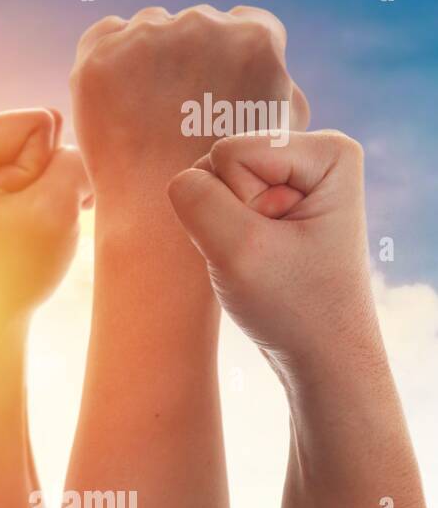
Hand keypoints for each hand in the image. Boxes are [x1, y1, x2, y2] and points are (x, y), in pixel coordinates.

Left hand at [0, 108, 90, 317]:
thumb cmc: (9, 272)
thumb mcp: (53, 207)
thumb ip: (75, 158)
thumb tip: (81, 143)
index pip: (37, 122)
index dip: (43, 169)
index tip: (18, 212)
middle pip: (40, 134)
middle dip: (46, 178)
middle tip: (26, 223)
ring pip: (45, 155)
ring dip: (51, 191)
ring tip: (28, 229)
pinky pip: (38, 172)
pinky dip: (47, 199)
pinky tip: (33, 227)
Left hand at [70, 5, 309, 218]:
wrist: (158, 214)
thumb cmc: (228, 182)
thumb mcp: (279, 132)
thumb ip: (283, 86)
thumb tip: (274, 63)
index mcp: (255, 38)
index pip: (247, 24)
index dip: (232, 57)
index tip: (217, 86)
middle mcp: (202, 26)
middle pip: (196, 24)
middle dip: (190, 55)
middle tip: (177, 106)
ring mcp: (147, 37)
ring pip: (149, 27)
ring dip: (148, 54)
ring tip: (145, 108)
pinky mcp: (100, 55)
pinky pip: (104, 36)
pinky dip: (109, 59)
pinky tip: (118, 97)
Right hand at [167, 130, 373, 371]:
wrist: (320, 356)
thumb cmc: (294, 307)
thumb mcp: (238, 250)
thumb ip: (195, 199)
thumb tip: (179, 179)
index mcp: (329, 151)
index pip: (230, 153)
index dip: (239, 206)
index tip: (277, 244)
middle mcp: (313, 153)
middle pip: (220, 161)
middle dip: (228, 215)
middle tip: (266, 255)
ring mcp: (291, 176)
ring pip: (210, 181)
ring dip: (222, 228)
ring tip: (262, 258)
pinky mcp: (271, 199)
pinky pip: (214, 200)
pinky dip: (221, 235)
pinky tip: (253, 257)